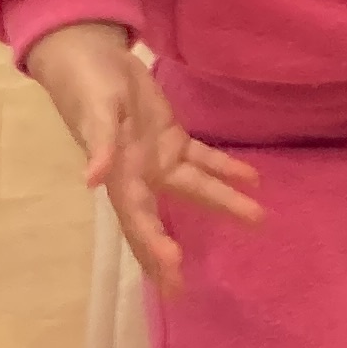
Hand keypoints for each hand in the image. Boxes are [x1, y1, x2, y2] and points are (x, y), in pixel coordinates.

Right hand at [25, 19, 262, 292]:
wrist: (92, 58)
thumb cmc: (89, 86)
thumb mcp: (95, 111)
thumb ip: (99, 144)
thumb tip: (91, 181)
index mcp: (119, 175)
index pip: (137, 218)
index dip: (152, 245)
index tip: (173, 267)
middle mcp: (139, 175)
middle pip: (159, 221)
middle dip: (170, 254)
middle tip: (184, 289)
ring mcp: (157, 158)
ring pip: (194, 189)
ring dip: (223, 203)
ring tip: (257, 219)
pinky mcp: (171, 138)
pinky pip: (202, 158)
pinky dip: (226, 168)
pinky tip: (252, 178)